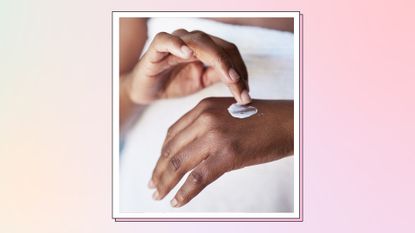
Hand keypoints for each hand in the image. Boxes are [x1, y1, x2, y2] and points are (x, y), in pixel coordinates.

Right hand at [125, 29, 250, 104]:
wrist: (146, 90)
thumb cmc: (173, 83)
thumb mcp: (201, 82)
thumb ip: (218, 76)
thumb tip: (242, 81)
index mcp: (206, 48)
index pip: (230, 52)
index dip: (241, 71)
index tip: (247, 93)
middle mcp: (194, 41)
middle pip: (221, 47)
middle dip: (235, 70)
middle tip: (242, 91)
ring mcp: (176, 41)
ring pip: (202, 41)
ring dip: (218, 59)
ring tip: (229, 77)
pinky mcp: (157, 46)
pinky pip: (167, 40)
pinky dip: (178, 45)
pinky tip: (188, 54)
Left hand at [148, 97, 293, 206]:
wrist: (287, 123)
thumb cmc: (260, 121)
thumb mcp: (227, 114)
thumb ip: (206, 126)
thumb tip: (189, 150)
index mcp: (203, 108)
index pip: (171, 134)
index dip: (161, 154)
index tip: (157, 167)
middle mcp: (204, 119)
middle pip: (171, 150)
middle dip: (159, 171)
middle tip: (152, 186)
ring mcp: (215, 136)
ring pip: (179, 164)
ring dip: (165, 183)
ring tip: (159, 195)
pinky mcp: (227, 155)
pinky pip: (197, 178)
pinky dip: (184, 193)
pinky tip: (177, 201)